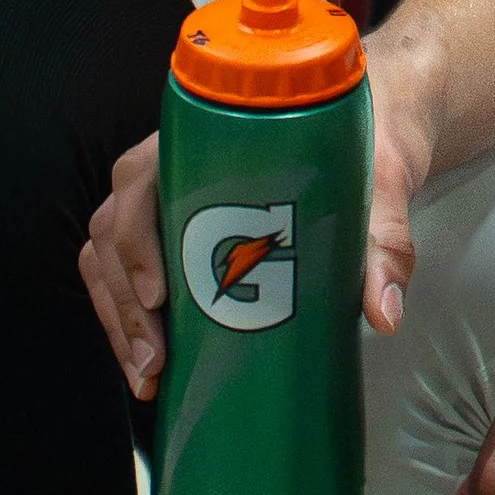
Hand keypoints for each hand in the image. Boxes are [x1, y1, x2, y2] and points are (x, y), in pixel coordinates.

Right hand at [80, 41, 433, 395]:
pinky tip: (150, 366)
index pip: (143, 174)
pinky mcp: (184, 230)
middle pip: (117, 226)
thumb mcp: (384, 174)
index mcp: (211, 130)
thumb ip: (385, 237)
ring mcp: (174, 197)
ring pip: (110, 254)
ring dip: (119, 317)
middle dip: (124, 299)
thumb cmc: (372, 132)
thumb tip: (383, 314)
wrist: (383, 118)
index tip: (160, 291)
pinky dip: (126, 318)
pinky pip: (128, 271)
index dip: (137, 233)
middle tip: (155, 361)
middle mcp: (178, 161)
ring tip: (150, 376)